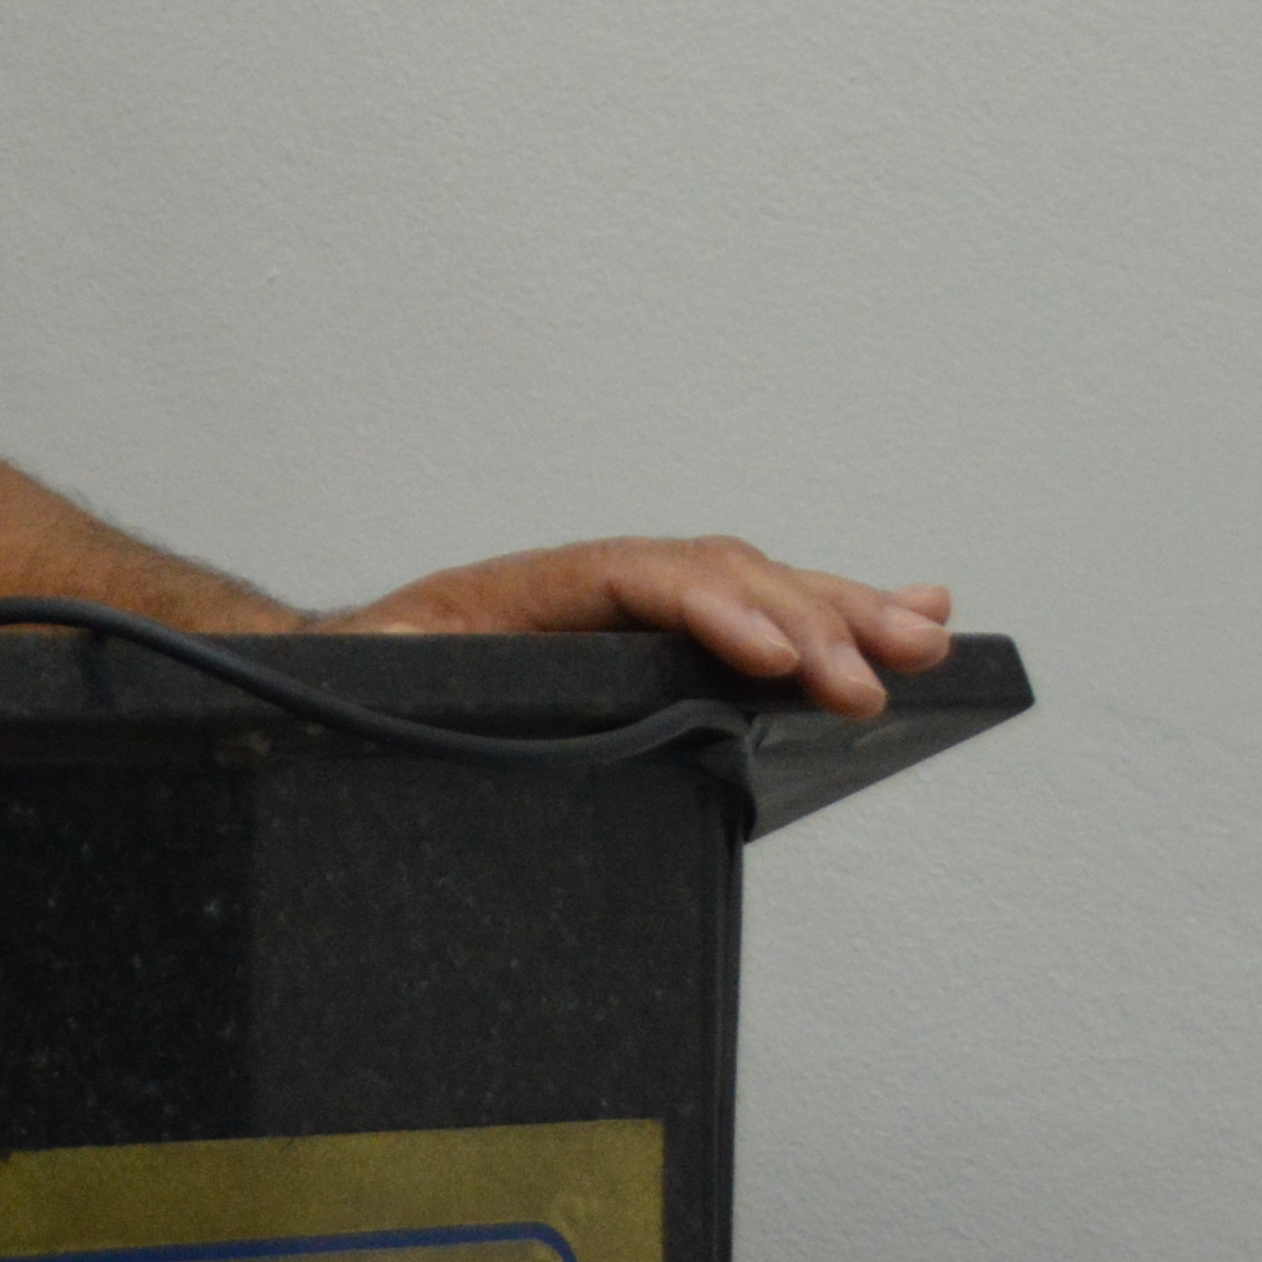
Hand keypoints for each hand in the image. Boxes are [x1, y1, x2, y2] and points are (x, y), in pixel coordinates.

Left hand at [335, 538, 954, 715]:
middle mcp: (590, 589)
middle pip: (715, 575)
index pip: (632, 579)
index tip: (766, 658)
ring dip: (843, 612)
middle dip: (801, 620)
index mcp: (519, 591)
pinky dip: (836, 618)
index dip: (707, 609)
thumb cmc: (355, 686)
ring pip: (753, 590)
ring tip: (927, 637)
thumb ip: (383, 667)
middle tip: (873, 678)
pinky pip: (759, 624)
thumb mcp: (359, 678)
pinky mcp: (665, 652)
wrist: (334, 685)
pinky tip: (915, 615)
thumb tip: (391, 654)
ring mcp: (634, 613)